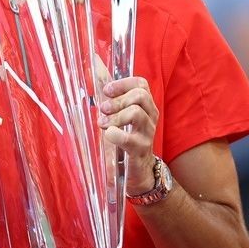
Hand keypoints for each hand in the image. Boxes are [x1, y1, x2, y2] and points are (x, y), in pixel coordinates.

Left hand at [97, 76, 158, 193]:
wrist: (140, 170)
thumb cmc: (128, 140)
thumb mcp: (123, 118)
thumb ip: (114, 100)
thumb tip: (98, 76)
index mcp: (147, 107)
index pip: (142, 84)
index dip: (123, 83)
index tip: (107, 91)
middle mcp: (151, 117)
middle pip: (140, 95)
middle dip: (118, 100)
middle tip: (103, 109)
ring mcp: (147, 133)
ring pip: (136, 112)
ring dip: (115, 116)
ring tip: (102, 123)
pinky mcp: (140, 149)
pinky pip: (128, 138)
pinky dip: (114, 134)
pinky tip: (108, 135)